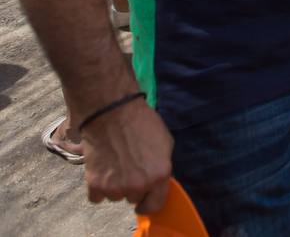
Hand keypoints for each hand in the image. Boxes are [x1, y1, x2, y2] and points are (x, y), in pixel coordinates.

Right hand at [82, 98, 173, 213]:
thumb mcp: (165, 142)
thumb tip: (158, 179)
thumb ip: (162, 166)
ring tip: (115, 164)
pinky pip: (97, 197)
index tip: (145, 199)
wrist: (112, 113)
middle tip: (129, 167)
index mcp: (160, 175)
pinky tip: (102, 170)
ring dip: (115, 186)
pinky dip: (98, 187)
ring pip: (115, 197)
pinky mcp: (95, 185)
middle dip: (133, 186)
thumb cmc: (141, 123)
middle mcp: (139, 185)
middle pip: (134, 198)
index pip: (155, 205)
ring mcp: (115, 187)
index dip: (150, 201)